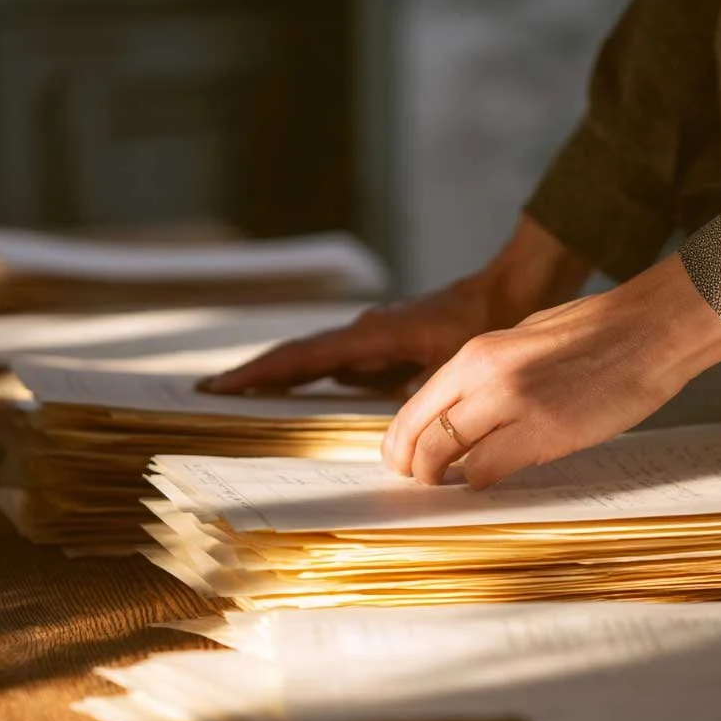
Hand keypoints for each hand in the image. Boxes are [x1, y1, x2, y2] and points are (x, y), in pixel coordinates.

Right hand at [201, 216, 590, 394]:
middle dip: (256, 376)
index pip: (301, 357)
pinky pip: (340, 362)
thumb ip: (416, 393)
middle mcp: (364, 333)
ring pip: (316, 359)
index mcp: (371, 336)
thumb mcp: (452, 364)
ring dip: (282, 376)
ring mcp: (374, 337)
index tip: (219, 388)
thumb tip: (394, 433)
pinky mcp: (388, 344)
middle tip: (212, 394)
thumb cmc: (483, 322)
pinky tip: (304, 392)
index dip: (259, 375)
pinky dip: (314, 375)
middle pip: (297, 357)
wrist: (509, 288)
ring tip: (244, 396)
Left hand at [382, 253, 720, 487]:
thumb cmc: (598, 333)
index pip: (415, 406)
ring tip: (452, 484)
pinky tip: (490, 480)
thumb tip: (462, 408)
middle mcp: (485, 377)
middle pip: (420, 435)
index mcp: (477, 353)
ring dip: (442, 478)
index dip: (403, 441)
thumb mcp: (525, 340)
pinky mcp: (544, 432)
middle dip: (414, 466)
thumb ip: (489, 374)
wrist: (650, 330)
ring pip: (444, 455)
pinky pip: (489, 470)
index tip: (406, 459)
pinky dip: (481, 481)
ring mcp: (512, 404)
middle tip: (420, 481)